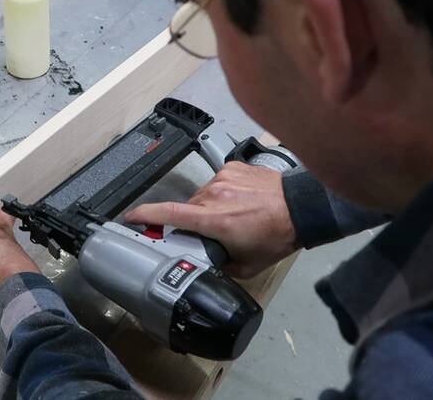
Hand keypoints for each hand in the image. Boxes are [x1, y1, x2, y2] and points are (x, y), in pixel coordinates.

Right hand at [125, 162, 299, 277]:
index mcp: (213, 220)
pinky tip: (241, 202)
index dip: (144, 215)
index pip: (168, 213)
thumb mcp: (247, 265)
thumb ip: (221, 264)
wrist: (303, 207)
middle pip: (186, 209)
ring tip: (234, 216)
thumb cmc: (278, 235)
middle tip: (214, 232)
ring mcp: (222, 178)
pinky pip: (217, 182)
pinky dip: (223, 193)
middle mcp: (214, 196)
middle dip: (193, 221)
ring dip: (209, 207)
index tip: (130, 217)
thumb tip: (207, 263)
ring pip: (201, 196)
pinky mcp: (232, 167)